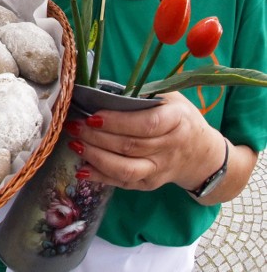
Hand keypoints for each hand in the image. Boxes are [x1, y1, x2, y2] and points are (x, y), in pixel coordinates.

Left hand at [66, 92, 225, 191]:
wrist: (202, 155)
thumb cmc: (180, 119)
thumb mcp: (170, 99)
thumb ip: (142, 95)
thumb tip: (102, 91)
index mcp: (176, 121)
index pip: (146, 124)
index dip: (118, 122)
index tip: (93, 116)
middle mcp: (169, 147)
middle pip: (129, 146)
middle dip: (96, 137)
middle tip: (73, 126)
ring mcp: (160, 169)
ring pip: (125, 168)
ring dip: (95, 157)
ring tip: (74, 144)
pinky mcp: (150, 183)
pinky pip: (123, 183)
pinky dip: (100, 177)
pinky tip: (82, 169)